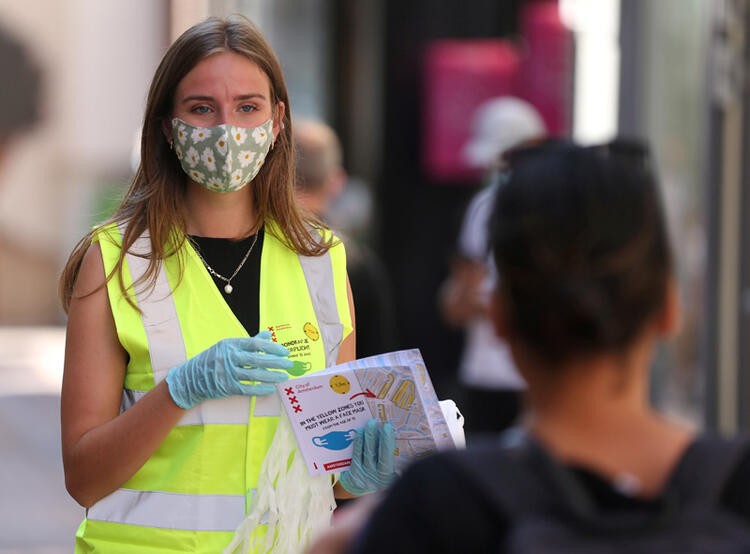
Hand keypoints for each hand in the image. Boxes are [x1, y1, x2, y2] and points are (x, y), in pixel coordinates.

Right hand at [166, 331, 291, 408]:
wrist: (190, 378)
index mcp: (230, 344)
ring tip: (284, 377)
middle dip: (276, 362)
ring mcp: (227, 373)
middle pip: (257, 360)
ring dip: (271, 376)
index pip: (255, 344)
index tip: (285, 351)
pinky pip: (247, 389)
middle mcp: (229, 358)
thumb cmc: (212, 359)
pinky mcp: (226, 387)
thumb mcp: (228, 346)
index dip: (272, 348)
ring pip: (254, 375)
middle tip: (290, 365)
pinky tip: (271, 389)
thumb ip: (249, 342)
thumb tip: (268, 335)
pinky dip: (260, 390)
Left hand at [339, 418, 396, 494]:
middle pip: (378, 453)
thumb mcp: (390, 476)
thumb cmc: (379, 478)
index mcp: (388, 476)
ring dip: (368, 437)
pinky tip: (359, 433)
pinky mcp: (353, 474)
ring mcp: (364, 475)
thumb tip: (398, 441)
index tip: (387, 427)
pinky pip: (356, 456)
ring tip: (369, 424)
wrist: (361, 492)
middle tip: (377, 422)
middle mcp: (376, 477)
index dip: (388, 441)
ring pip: (366, 453)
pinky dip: (358, 443)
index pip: (388, 456)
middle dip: (378, 436)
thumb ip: (395, 463)